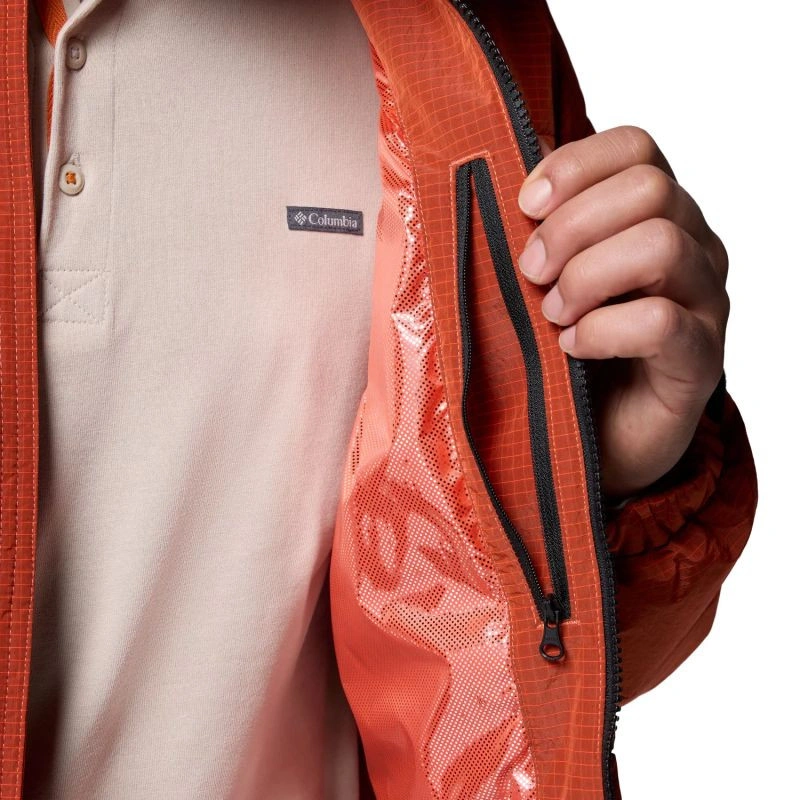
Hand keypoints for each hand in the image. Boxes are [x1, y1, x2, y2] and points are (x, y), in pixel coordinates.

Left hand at [517, 126, 728, 500]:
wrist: (591, 437)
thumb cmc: (562, 351)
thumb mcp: (539, 281)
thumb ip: (533, 231)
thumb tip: (492, 177)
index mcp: (652, 215)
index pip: (636, 147)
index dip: (575, 165)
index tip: (525, 205)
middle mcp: (691, 247)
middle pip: (650, 188)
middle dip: (571, 227)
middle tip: (530, 272)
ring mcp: (703, 301)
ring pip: (661, 244)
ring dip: (587, 277)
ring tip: (552, 315)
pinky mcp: (701, 359)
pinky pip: (661, 321)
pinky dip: (603, 330)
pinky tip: (573, 347)